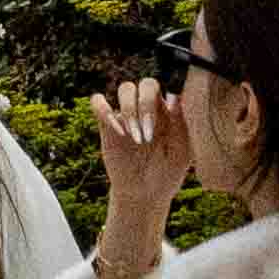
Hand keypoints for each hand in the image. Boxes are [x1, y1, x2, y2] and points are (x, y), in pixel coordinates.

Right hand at [92, 75, 195, 212]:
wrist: (145, 195)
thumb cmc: (167, 173)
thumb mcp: (180, 153)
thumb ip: (180, 125)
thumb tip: (174, 97)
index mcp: (169, 111)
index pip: (171, 87)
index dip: (169, 94)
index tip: (170, 115)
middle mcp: (149, 108)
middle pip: (146, 83)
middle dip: (146, 105)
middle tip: (148, 135)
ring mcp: (128, 115)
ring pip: (125, 88)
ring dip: (131, 109)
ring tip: (136, 138)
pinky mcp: (107, 126)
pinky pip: (98, 102)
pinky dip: (104, 110)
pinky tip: (119, 132)